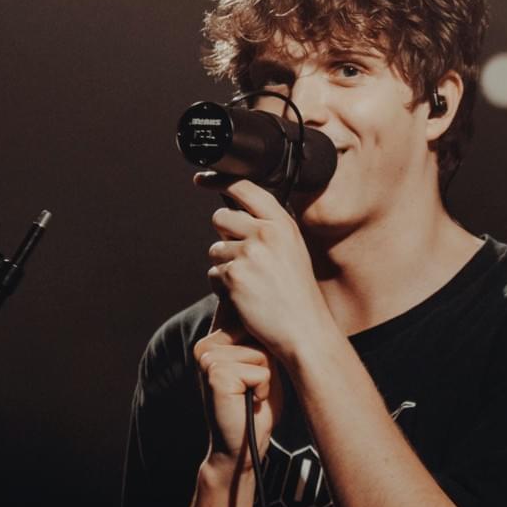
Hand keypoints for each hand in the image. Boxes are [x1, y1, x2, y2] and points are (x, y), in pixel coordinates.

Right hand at [193, 308, 282, 470]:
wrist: (243, 445)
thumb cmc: (257, 406)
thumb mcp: (263, 364)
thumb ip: (262, 340)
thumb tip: (275, 319)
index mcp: (214, 340)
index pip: (253, 324)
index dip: (267, 348)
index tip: (256, 373)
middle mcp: (205, 346)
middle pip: (259, 335)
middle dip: (266, 363)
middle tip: (253, 387)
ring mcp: (208, 358)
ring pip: (261, 353)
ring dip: (265, 377)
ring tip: (250, 394)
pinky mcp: (216, 374)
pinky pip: (260, 371)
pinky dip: (263, 388)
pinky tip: (249, 401)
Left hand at [198, 177, 336, 362]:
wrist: (303, 327)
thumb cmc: (297, 293)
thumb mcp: (292, 250)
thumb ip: (267, 230)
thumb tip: (230, 218)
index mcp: (282, 224)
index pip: (246, 189)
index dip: (220, 181)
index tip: (202, 179)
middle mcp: (266, 233)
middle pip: (221, 218)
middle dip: (224, 236)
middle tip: (243, 257)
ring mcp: (249, 253)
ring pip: (215, 250)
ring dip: (226, 266)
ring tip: (252, 283)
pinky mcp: (234, 275)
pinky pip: (213, 273)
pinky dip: (224, 287)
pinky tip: (246, 296)